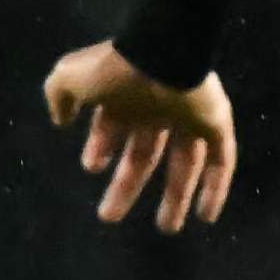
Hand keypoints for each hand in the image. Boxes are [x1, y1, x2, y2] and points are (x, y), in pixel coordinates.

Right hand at [43, 40, 236, 231]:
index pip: (112, 128)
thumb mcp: (69, 78)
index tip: (92, 168)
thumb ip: (59, 96)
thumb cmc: (115, 69)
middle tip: (109, 216)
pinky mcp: (216, 124)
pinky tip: (206, 215)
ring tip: (168, 228)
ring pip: (184, 164)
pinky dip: (215, 189)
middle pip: (144, 155)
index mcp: (124, 96)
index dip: (101, 148)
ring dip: (176, 196)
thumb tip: (60, 121)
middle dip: (127, 186)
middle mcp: (156, 108)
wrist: (162, 52)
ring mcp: (188, 117)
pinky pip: (220, 162)